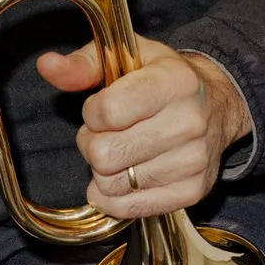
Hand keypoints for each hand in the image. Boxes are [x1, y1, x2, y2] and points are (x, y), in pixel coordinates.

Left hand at [34, 35, 250, 222]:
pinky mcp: (192, 191)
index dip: (92, 113)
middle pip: (105, 155)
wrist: (217, 105)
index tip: (102, 108)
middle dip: (92, 144)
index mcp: (173, 81)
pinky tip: (124, 175)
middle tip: (107, 133)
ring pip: (112, 184)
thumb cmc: (163, 78)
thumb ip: (83, 64)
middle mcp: (188, 122)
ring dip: (104, 170)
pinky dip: (115, 196)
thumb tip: (47, 66)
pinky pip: (128, 208)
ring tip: (122, 150)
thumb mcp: (126, 56)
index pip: (107, 112)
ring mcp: (193, 161)